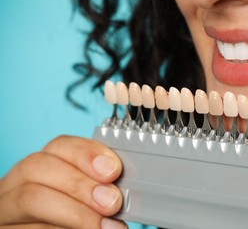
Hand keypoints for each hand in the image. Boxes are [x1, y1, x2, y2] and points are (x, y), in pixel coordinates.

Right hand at [0, 135, 126, 228]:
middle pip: (39, 166)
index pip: (60, 145)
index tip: (113, 170)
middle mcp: (17, 182)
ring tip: (105, 226)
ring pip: (31, 198)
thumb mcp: (84, 196)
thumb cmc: (69, 216)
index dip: (87, 154)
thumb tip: (119, 189)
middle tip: (112, 203)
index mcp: (42, 165)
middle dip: (81, 183)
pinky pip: (30, 228)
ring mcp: (7, 209)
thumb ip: (97, 187)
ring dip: (75, 211)